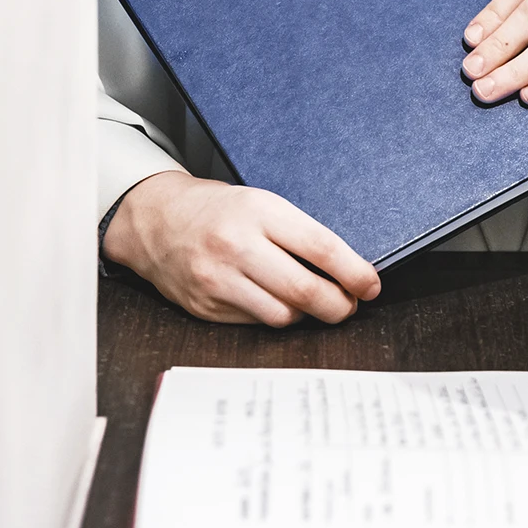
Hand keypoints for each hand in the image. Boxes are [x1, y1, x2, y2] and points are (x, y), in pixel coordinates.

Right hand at [103, 169, 380, 324]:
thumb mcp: (262, 204)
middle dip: (339, 306)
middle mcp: (237, 246)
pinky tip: (277, 303)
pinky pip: (256, 324)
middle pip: (306, 290)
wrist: (157, 220)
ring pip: (284, 315)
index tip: (371, 285)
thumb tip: (347, 268)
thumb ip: (298, 233)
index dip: (354, 272)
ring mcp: (219, 279)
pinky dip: (275, 317)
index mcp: (259, 211)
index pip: (321, 247)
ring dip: (307, 315)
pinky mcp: (206, 307)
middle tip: (350, 305)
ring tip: (313, 303)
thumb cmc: (220, 210)